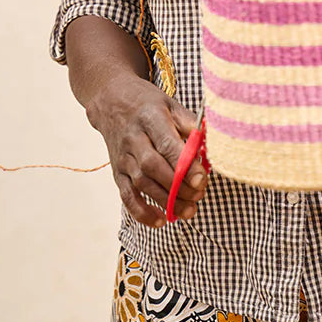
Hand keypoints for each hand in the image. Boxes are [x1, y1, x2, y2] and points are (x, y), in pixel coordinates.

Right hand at [86, 72, 207, 228]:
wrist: (111, 100)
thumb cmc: (149, 104)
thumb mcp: (172, 105)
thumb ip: (191, 125)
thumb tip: (211, 146)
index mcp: (151, 117)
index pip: (168, 145)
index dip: (185, 165)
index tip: (202, 179)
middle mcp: (133, 138)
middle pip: (153, 167)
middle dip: (178, 186)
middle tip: (199, 196)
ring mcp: (123, 156)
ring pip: (141, 184)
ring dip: (165, 202)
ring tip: (188, 211)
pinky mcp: (117, 171)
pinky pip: (126, 195)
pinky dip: (142, 212)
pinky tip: (160, 221)